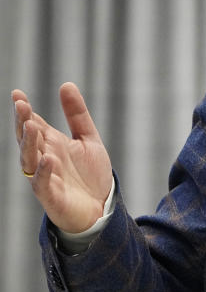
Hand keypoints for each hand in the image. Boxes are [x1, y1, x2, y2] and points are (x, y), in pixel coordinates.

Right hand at [12, 83, 113, 233]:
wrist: (102, 207)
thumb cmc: (90, 174)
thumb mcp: (88, 139)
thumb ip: (77, 114)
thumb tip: (66, 84)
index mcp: (51, 144)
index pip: (34, 124)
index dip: (25, 111)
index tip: (18, 94)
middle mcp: (44, 158)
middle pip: (28, 139)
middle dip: (23, 122)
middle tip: (21, 105)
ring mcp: (46, 177)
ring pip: (29, 159)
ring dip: (28, 144)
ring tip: (31, 126)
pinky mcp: (51, 196)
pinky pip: (42, 183)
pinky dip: (43, 171)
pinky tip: (48, 159)